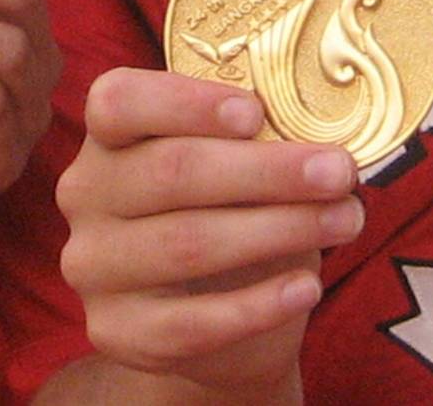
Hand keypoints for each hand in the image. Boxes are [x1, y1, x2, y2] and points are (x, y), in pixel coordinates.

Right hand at [56, 68, 363, 397]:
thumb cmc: (227, 204)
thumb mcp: (232, 157)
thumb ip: (257, 138)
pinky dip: (257, 306)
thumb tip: (326, 137)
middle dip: (267, 171)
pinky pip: (190, 323)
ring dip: (278, 230)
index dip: (186, 103)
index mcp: (109, 132)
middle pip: (172, 172)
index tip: (256, 112)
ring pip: (187, 244)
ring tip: (345, 220)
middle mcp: (87, 192)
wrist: (207, 307)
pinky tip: (307, 287)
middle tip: (338, 171)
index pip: (120, 101)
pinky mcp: (115, 331)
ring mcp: (94, 265)